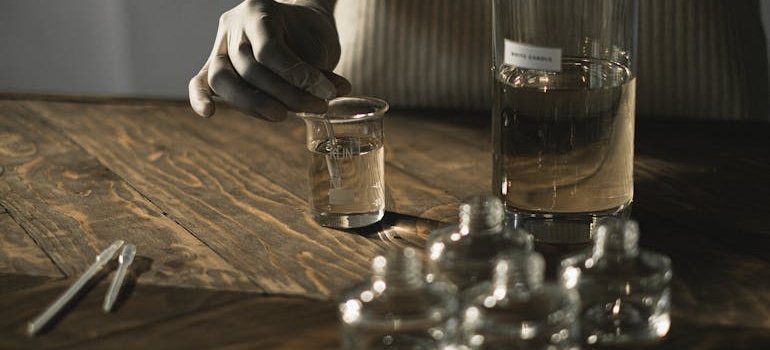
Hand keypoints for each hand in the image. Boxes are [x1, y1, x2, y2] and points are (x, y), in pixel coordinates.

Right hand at [188, 0, 349, 120]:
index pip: (270, 51)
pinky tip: (208, 112)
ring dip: (253, 104)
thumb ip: (315, 71)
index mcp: (260, 11)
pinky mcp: (213, 66)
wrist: (297, 27)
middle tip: (315, 107)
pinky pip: (200, 82)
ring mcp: (220, 46)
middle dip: (284, 94)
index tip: (327, 92)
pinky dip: (200, 98)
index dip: (297, 76)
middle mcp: (234, 26)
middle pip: (247, 68)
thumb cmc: (307, 35)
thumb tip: (324, 95)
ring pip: (222, 79)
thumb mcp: (317, 46)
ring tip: (282, 116)